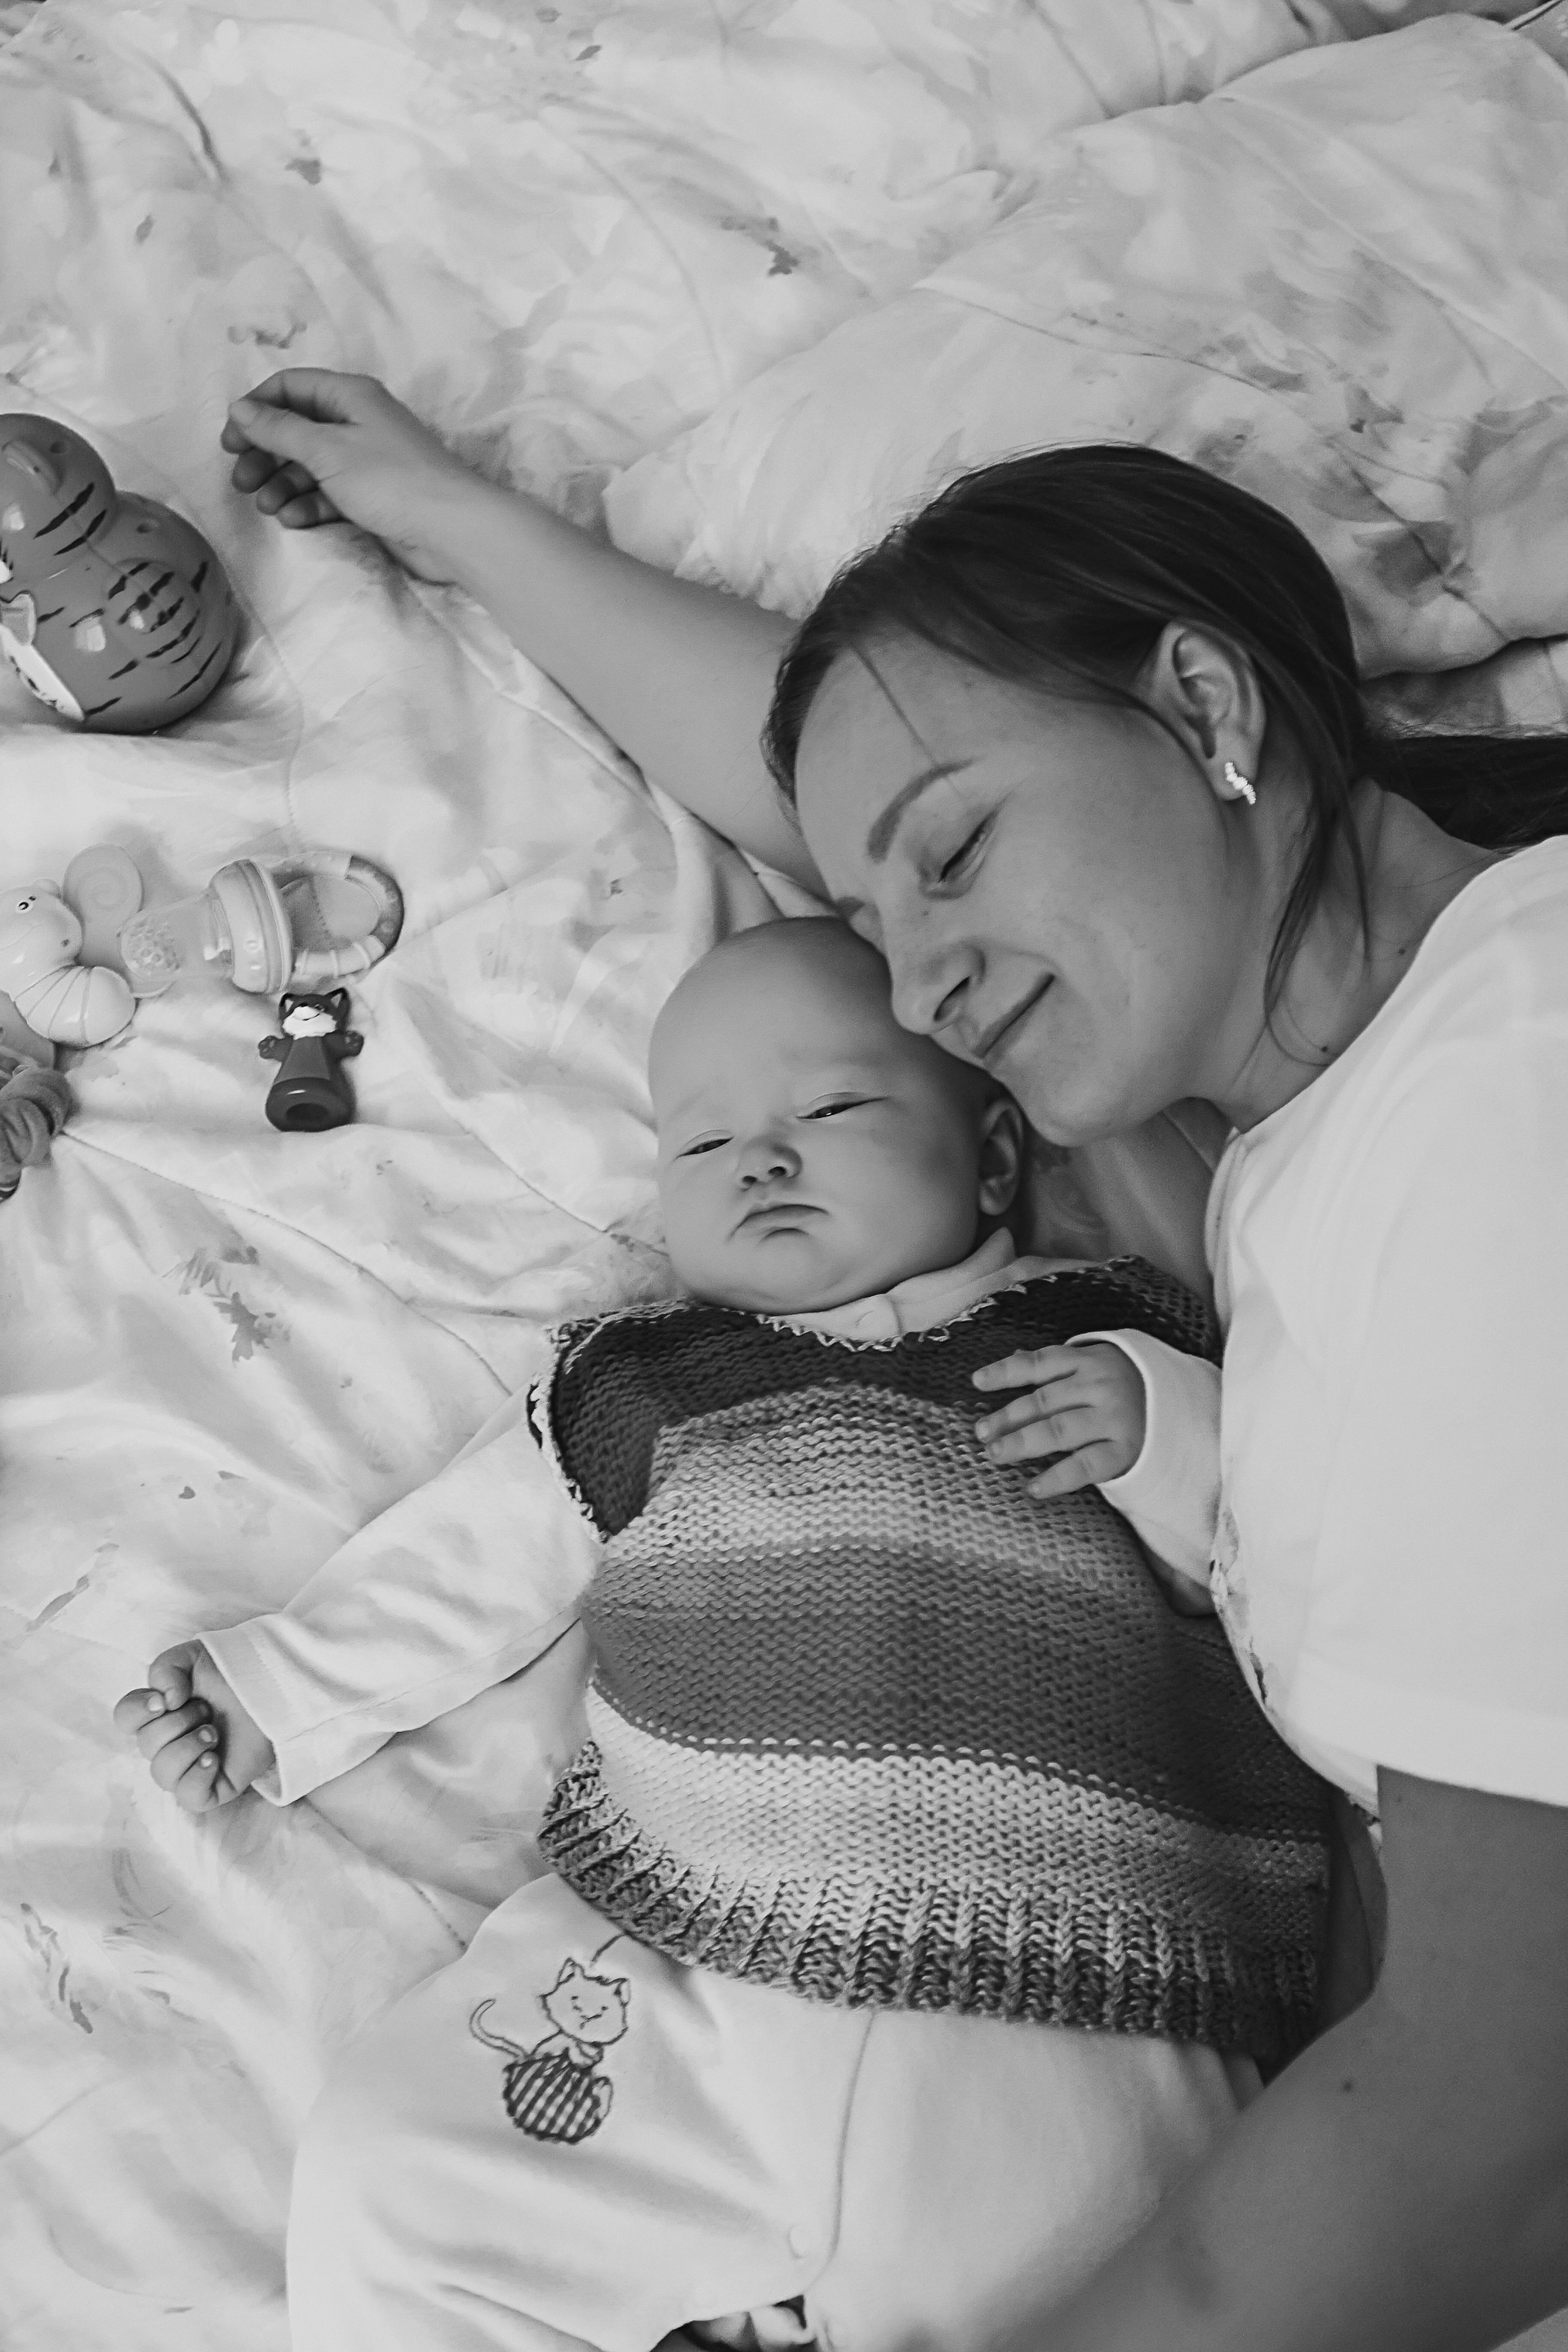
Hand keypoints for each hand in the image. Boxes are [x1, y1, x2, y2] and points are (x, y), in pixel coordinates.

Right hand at [113, 1640, 275, 1812]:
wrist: (272, 1686)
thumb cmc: (231, 1673)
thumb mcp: (192, 1657)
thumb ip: (164, 1669)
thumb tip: (162, 1701)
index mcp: (159, 1713)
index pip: (125, 1718)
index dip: (138, 1711)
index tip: (164, 1700)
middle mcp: (168, 1742)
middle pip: (146, 1744)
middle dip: (178, 1722)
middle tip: (207, 1710)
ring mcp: (189, 1767)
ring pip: (162, 1773)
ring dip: (188, 1747)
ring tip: (214, 1732)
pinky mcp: (212, 1786)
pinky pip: (188, 1797)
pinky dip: (197, 1777)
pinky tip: (214, 1758)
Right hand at [221, 369, 485, 581]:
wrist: (450, 529)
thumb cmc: (389, 479)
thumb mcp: (326, 449)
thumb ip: (280, 429)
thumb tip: (241, 409)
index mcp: (349, 395)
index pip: (291, 387)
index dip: (256, 409)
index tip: (230, 440)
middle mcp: (358, 421)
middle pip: (297, 428)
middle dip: (265, 452)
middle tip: (241, 481)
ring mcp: (366, 460)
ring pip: (311, 464)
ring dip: (283, 482)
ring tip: (265, 506)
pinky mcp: (373, 495)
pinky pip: (330, 493)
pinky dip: (309, 503)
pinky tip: (294, 519)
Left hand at [972, 1340, 1145, 1500]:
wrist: (1182, 1409)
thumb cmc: (1126, 1384)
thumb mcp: (1096, 1363)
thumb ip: (1058, 1365)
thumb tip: (1012, 1358)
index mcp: (1089, 1360)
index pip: (1040, 1363)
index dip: (1005, 1372)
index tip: (976, 1382)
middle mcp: (1100, 1386)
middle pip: (1044, 1401)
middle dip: (1008, 1416)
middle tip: (980, 1432)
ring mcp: (1113, 1419)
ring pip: (1058, 1431)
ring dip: (1022, 1443)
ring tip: (995, 1454)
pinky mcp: (1125, 1451)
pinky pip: (1085, 1466)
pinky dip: (1057, 1478)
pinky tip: (1033, 1487)